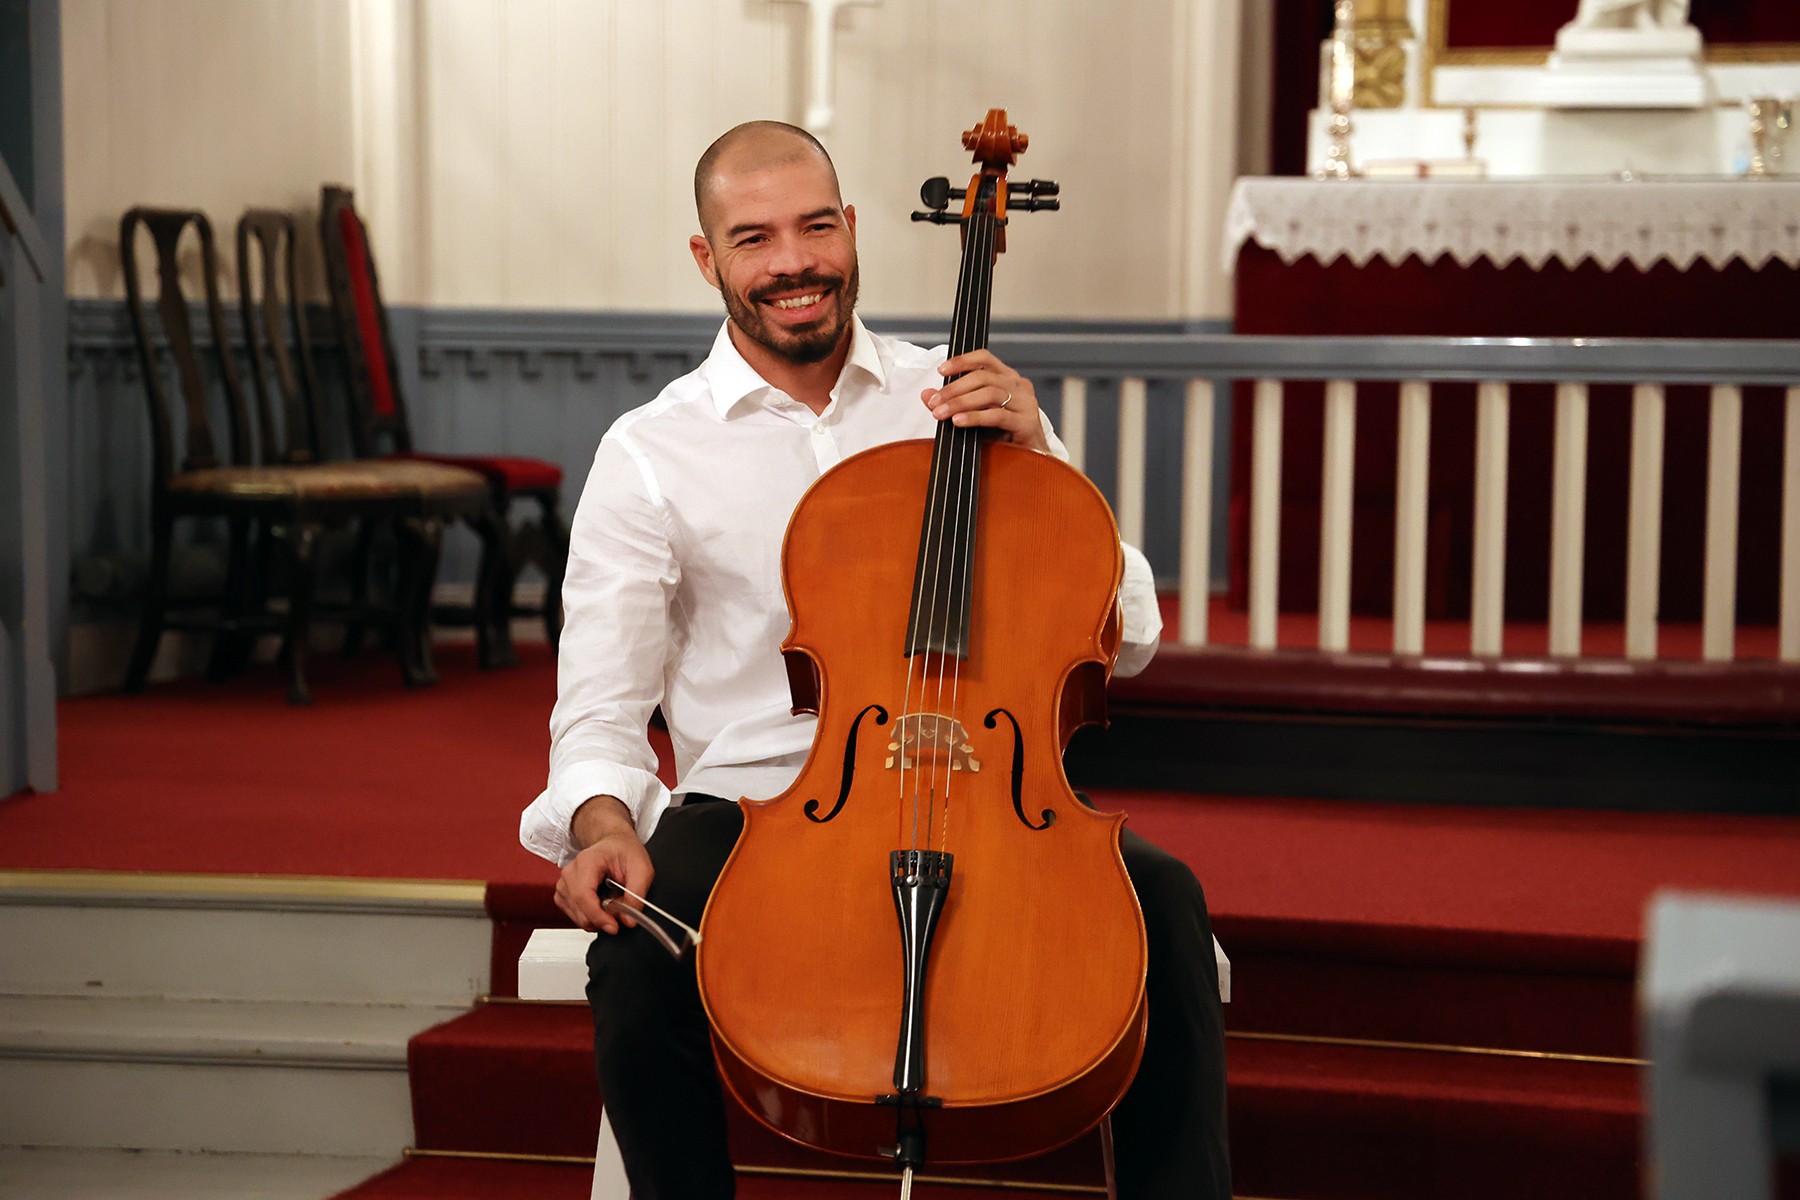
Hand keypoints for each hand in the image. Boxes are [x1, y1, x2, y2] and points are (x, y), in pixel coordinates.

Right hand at [555, 795, 654, 934]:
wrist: (614, 843)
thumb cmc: (624, 851)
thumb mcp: (642, 869)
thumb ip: (636, 896)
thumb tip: (628, 921)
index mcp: (587, 861)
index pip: (583, 895)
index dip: (597, 916)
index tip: (613, 926)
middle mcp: (570, 872)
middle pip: (578, 907)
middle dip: (600, 919)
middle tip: (619, 914)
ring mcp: (564, 883)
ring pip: (575, 914)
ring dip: (595, 918)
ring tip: (611, 904)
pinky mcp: (563, 893)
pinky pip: (572, 914)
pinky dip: (588, 916)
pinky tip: (599, 906)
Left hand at [922, 350, 1047, 453]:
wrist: (1030, 459)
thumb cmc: (1003, 435)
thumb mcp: (974, 415)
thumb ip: (951, 403)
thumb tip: (926, 394)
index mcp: (1008, 378)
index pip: (984, 359)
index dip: (962, 361)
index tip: (941, 370)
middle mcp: (1019, 385)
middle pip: (982, 377)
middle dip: (954, 389)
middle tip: (935, 402)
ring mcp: (1026, 403)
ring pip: (989, 394)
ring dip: (961, 403)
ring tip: (942, 414)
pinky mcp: (1027, 422)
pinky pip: (997, 415)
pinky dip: (975, 417)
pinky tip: (959, 421)